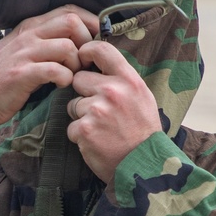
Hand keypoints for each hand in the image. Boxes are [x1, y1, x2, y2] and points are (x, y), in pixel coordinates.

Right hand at [0, 6, 97, 135]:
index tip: (97, 38)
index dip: (90, 21)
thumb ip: (43, 43)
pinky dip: (65, 79)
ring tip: (71, 75)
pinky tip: (60, 85)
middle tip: (84, 61)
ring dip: (77, 64)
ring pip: (67, 47)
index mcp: (30, 26)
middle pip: (72, 23)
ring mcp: (24, 53)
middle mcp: (28, 35)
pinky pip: (55, 70)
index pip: (69, 10)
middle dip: (87, 42)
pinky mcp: (22, 74)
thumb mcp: (21, 51)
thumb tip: (75, 44)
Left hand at [66, 40, 160, 182]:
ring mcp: (97, 110)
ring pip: (73, 105)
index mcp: (129, 80)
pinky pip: (71, 127)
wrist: (144, 166)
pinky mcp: (84, 130)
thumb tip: (97, 64)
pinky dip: (80, 136)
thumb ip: (121, 79)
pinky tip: (97, 141)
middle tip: (100, 111)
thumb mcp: (141, 97)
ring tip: (102, 130)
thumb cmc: (143, 132)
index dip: (86, 52)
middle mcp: (113, 91)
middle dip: (83, 94)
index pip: (100, 49)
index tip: (82, 59)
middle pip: (78, 79)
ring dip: (82, 117)